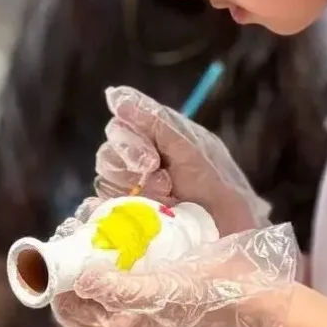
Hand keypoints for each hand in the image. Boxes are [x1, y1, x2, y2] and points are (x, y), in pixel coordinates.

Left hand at [51, 225, 298, 326]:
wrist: (257, 299)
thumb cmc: (214, 299)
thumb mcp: (167, 292)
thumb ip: (125, 291)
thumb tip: (83, 281)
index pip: (71, 313)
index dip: (57, 282)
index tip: (59, 245)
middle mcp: (127, 325)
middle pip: (82, 294)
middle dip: (74, 259)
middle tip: (77, 223)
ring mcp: (141, 308)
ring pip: (102, 281)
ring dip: (94, 252)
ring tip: (95, 217)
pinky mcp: (157, 290)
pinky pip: (125, 273)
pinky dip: (117, 252)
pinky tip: (121, 226)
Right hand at [92, 86, 269, 235]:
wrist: (225, 231)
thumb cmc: (214, 187)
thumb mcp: (189, 149)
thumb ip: (155, 121)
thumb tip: (115, 95)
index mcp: (155, 142)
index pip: (121, 127)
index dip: (131, 139)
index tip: (151, 157)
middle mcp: (139, 164)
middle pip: (109, 152)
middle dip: (131, 162)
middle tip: (156, 174)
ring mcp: (131, 191)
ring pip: (105, 177)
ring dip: (130, 186)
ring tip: (161, 198)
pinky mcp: (125, 216)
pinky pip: (102, 204)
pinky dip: (113, 205)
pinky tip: (137, 210)